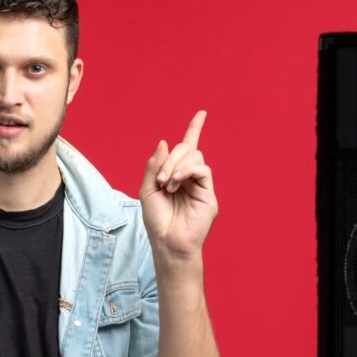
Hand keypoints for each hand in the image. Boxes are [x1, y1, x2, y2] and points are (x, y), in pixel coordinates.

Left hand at [139, 110, 217, 261]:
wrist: (167, 243)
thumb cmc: (157, 221)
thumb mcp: (147, 190)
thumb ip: (154, 166)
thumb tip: (163, 142)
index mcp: (176, 176)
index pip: (187, 148)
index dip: (195, 130)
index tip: (202, 114)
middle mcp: (190, 178)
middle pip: (187, 150)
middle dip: (171, 158)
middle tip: (161, 178)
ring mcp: (201, 185)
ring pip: (195, 157)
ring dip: (176, 165)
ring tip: (167, 184)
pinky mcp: (208, 194)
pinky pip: (202, 169)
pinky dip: (187, 170)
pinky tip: (176, 182)